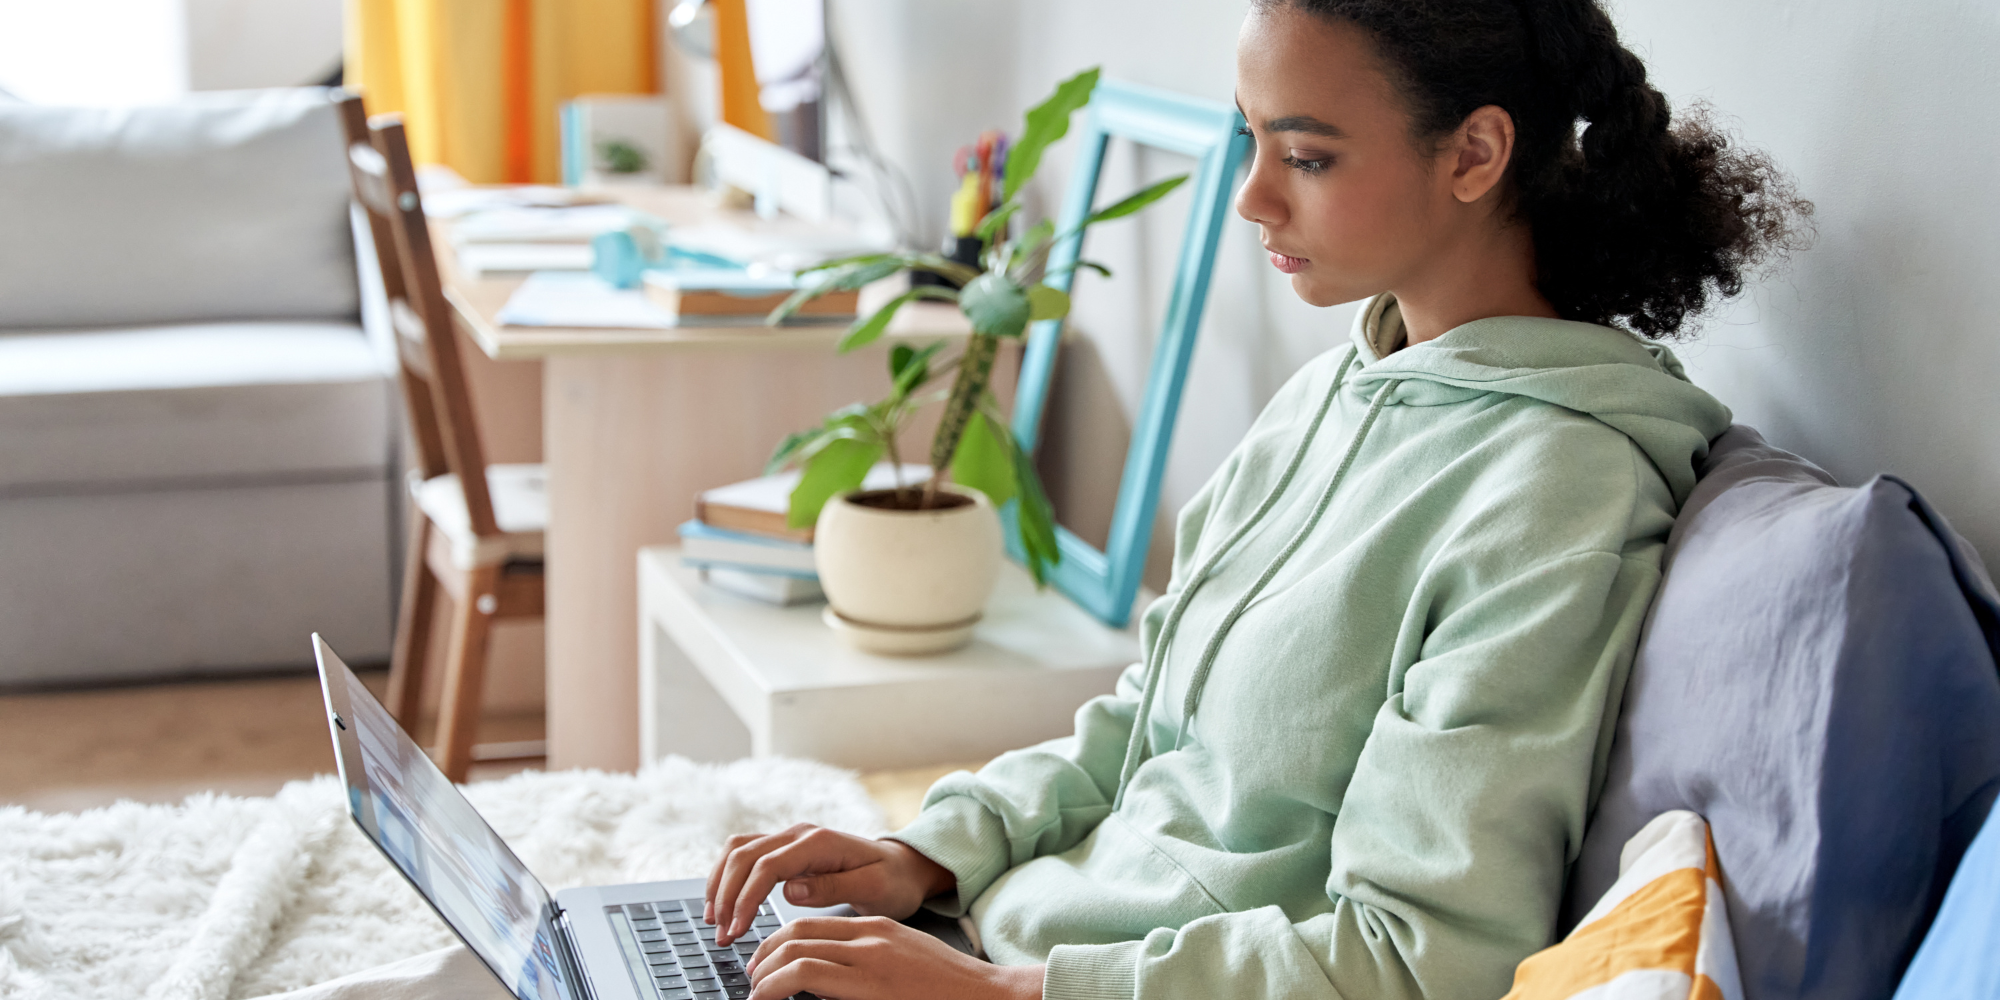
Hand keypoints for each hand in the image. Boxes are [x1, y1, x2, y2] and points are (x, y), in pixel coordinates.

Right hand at [704, 824, 954, 945]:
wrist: (905, 866)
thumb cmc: (893, 880)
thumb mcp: (873, 888)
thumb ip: (833, 888)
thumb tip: (791, 890)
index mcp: (819, 842)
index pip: (767, 865)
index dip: (745, 898)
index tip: (737, 929)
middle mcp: (800, 834)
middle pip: (744, 855)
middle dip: (725, 894)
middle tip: (721, 934)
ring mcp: (791, 838)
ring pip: (738, 850)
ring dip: (720, 884)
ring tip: (714, 921)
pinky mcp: (787, 850)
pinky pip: (746, 855)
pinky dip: (727, 877)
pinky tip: (723, 903)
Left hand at [747, 915, 1042, 999]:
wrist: (988, 998)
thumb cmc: (947, 993)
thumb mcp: (903, 966)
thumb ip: (867, 967)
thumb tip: (826, 984)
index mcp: (877, 931)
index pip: (812, 926)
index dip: (779, 943)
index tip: (766, 967)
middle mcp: (870, 937)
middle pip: (797, 933)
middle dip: (765, 956)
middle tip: (753, 978)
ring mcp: (869, 958)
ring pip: (796, 950)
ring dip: (765, 972)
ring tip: (756, 991)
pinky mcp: (869, 982)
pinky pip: (807, 974)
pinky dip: (776, 984)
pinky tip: (766, 997)